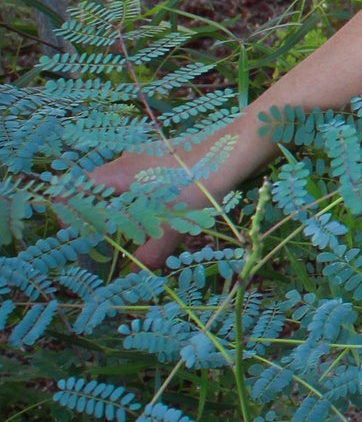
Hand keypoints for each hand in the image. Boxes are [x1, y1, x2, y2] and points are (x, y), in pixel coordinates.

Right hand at [89, 130, 238, 269]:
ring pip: (118, 182)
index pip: (76, 189)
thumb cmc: (199, 183)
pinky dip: (138, 197)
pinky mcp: (161, 157)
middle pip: (95, 187)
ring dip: (119, 206)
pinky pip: (137, 178)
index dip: (69, 211)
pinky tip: (156, 213)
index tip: (76, 233)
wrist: (233, 149)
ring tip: (130, 230)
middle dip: (95, 213)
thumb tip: (136, 272)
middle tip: (103, 238)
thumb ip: (153, 249)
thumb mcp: (176, 223)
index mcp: (120, 175)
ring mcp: (144, 156)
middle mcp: (126, 161)